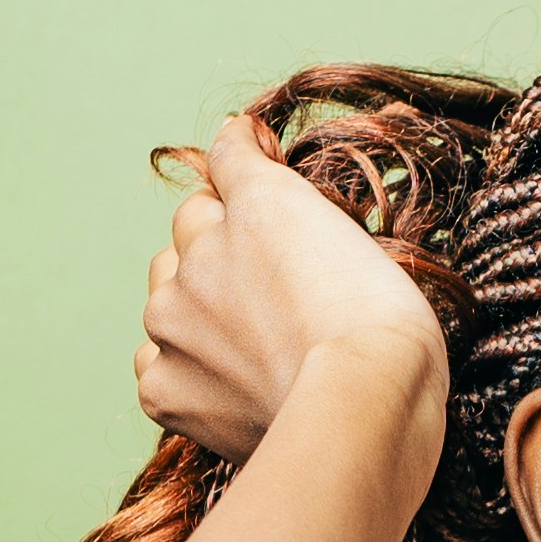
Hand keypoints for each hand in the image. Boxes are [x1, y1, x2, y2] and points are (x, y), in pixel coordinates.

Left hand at [134, 113, 452, 463]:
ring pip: (167, 302)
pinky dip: (188, 377)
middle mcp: (198, 254)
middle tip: (275, 293)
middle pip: (189, 235)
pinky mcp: (165, 388)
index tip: (267, 181)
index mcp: (255, 206)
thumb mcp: (353, 233)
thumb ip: (284, 186)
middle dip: (218, 250)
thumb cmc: (383, 327)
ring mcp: (173, 324)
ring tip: (259, 350)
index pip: (228, 165)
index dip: (250, 179)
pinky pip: (158, 370)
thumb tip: (234, 130)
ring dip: (198, 314)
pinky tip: (236, 390)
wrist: (362, 411)